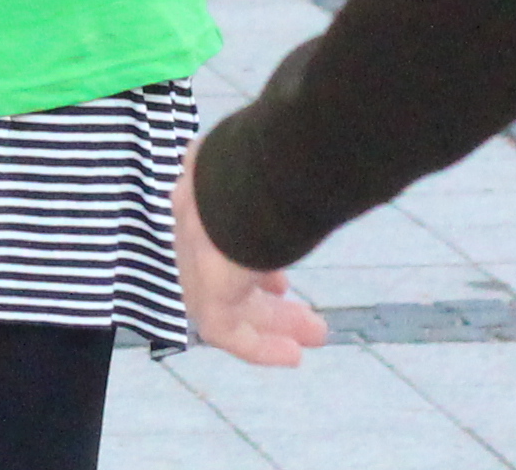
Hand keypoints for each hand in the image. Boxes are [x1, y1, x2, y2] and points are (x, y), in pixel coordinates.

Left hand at [174, 164, 324, 370]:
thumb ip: (289, 174)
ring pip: (230, 301)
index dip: (255, 260)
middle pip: (230, 271)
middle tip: (309, 314)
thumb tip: (321, 161)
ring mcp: (195, 259)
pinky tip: (292, 356)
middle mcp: (195, 225)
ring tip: (316, 335)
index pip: (224, 233)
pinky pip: (225, 329)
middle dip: (270, 296)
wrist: (246, 179)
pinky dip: (258, 346)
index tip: (282, 281)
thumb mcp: (280, 161)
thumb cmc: (276, 158)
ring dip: (273, 322)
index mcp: (207, 189)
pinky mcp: (204, 294)